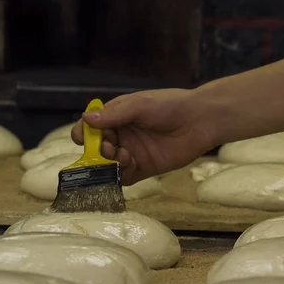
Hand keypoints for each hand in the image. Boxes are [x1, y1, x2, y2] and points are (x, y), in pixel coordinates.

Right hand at [71, 89, 218, 184]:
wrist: (200, 121)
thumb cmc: (170, 106)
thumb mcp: (139, 105)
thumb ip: (114, 114)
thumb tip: (86, 119)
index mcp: (116, 117)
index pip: (90, 127)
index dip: (83, 134)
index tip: (83, 139)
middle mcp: (121, 136)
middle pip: (96, 148)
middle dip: (96, 150)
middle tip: (109, 148)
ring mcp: (131, 153)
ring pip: (108, 165)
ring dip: (109, 163)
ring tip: (124, 156)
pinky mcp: (143, 169)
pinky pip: (124, 177)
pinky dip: (120, 176)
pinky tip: (129, 166)